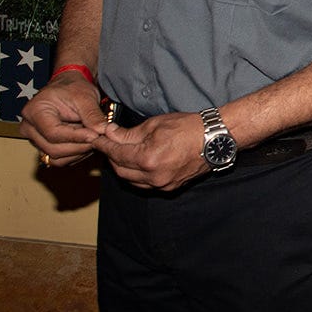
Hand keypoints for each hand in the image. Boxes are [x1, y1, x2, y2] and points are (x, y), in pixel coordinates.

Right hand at [20, 75, 106, 167]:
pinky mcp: (43, 147)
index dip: (76, 137)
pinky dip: (76, 154)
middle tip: (99, 139)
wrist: (68, 88)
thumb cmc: (73, 88)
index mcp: (34, 111)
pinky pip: (59, 159)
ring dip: (79, 152)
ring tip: (93, 138)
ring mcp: (34, 139)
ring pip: (56, 158)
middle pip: (53, 149)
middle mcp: (29, 128)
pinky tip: (87, 143)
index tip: (96, 136)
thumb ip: (93, 115)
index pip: (53, 133)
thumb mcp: (85, 96)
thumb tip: (103, 131)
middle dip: (80, 146)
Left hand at [92, 112, 209, 191]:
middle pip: (120, 170)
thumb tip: (109, 133)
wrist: (215, 138)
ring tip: (123, 154)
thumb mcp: (155, 124)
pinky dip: (137, 175)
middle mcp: (153, 176)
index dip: (103, 146)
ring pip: (131, 180)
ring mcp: (162, 184)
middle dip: (112, 157)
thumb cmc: (188, 127)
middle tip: (108, 145)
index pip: (115, 154)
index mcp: (147, 159)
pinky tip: (139, 164)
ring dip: (124, 168)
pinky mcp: (170, 187)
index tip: (96, 139)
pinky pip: (145, 184)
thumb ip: (129, 133)